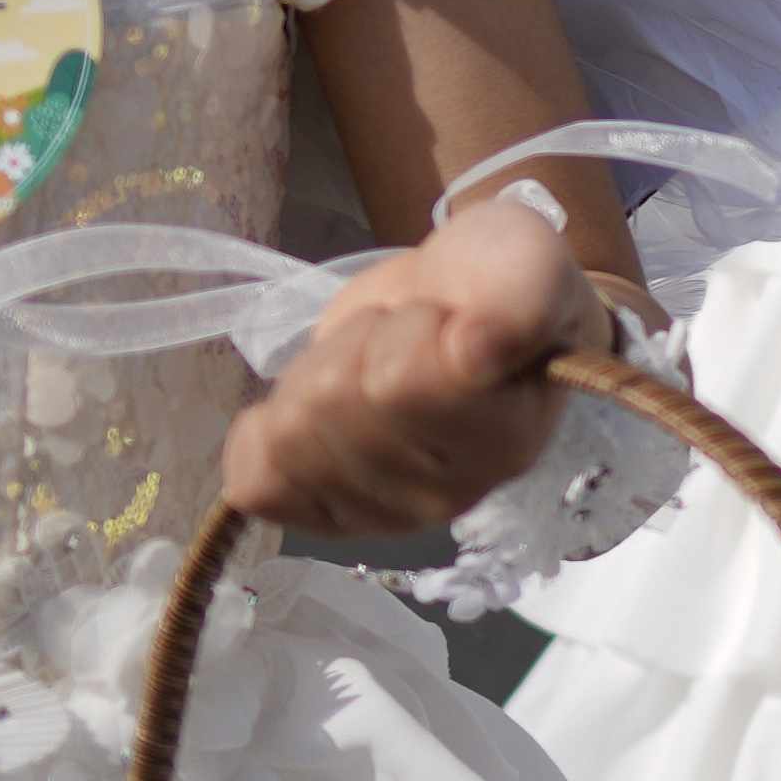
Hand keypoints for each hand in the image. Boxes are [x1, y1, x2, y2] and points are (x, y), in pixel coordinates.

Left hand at [213, 179, 595, 535]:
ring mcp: (383, 516)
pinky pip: (255, 485)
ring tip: (365, 364)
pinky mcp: (324, 515)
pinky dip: (263, 434)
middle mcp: (447, 496)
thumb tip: (475, 354)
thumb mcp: (525, 263)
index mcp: (505, 440)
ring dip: (316, 376)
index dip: (407, 328)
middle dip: (356, 346)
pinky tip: (308, 408)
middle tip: (398, 338)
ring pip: (290, 439)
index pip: (400, 381)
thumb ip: (522, 303)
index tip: (446, 319)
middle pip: (333, 405)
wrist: (453, 303)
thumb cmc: (489, 286)